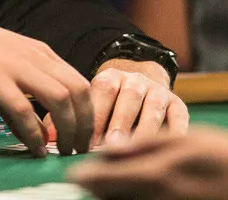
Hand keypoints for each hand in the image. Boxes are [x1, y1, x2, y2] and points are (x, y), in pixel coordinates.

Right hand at [0, 0, 92, 155]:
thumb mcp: (5, 65)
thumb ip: (23, 95)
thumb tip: (35, 133)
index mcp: (41, 53)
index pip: (81, 83)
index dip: (90, 114)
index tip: (86, 138)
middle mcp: (34, 57)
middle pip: (78, 92)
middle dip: (85, 126)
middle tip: (80, 151)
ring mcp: (15, 66)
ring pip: (60, 99)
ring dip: (67, 131)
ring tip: (63, 152)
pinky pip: (24, 110)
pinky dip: (34, 133)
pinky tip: (35, 148)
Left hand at [45, 61, 188, 147]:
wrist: (145, 88)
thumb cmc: (111, 107)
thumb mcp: (92, 105)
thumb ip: (71, 119)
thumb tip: (48, 137)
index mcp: (110, 78)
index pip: (102, 90)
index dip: (96, 116)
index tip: (87, 141)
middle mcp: (135, 80)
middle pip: (129, 97)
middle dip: (119, 122)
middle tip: (111, 146)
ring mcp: (158, 91)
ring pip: (153, 108)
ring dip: (143, 129)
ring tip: (134, 150)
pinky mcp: (177, 103)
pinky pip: (179, 117)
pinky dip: (174, 132)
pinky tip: (165, 149)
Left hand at [68, 126, 227, 199]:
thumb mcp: (188, 139)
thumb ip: (147, 143)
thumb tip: (110, 149)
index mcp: (158, 174)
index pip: (107, 180)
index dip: (86, 177)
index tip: (73, 174)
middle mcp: (158, 199)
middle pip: (112, 199)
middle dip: (97, 191)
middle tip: (86, 182)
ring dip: (113, 197)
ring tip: (107, 188)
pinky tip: (134, 195)